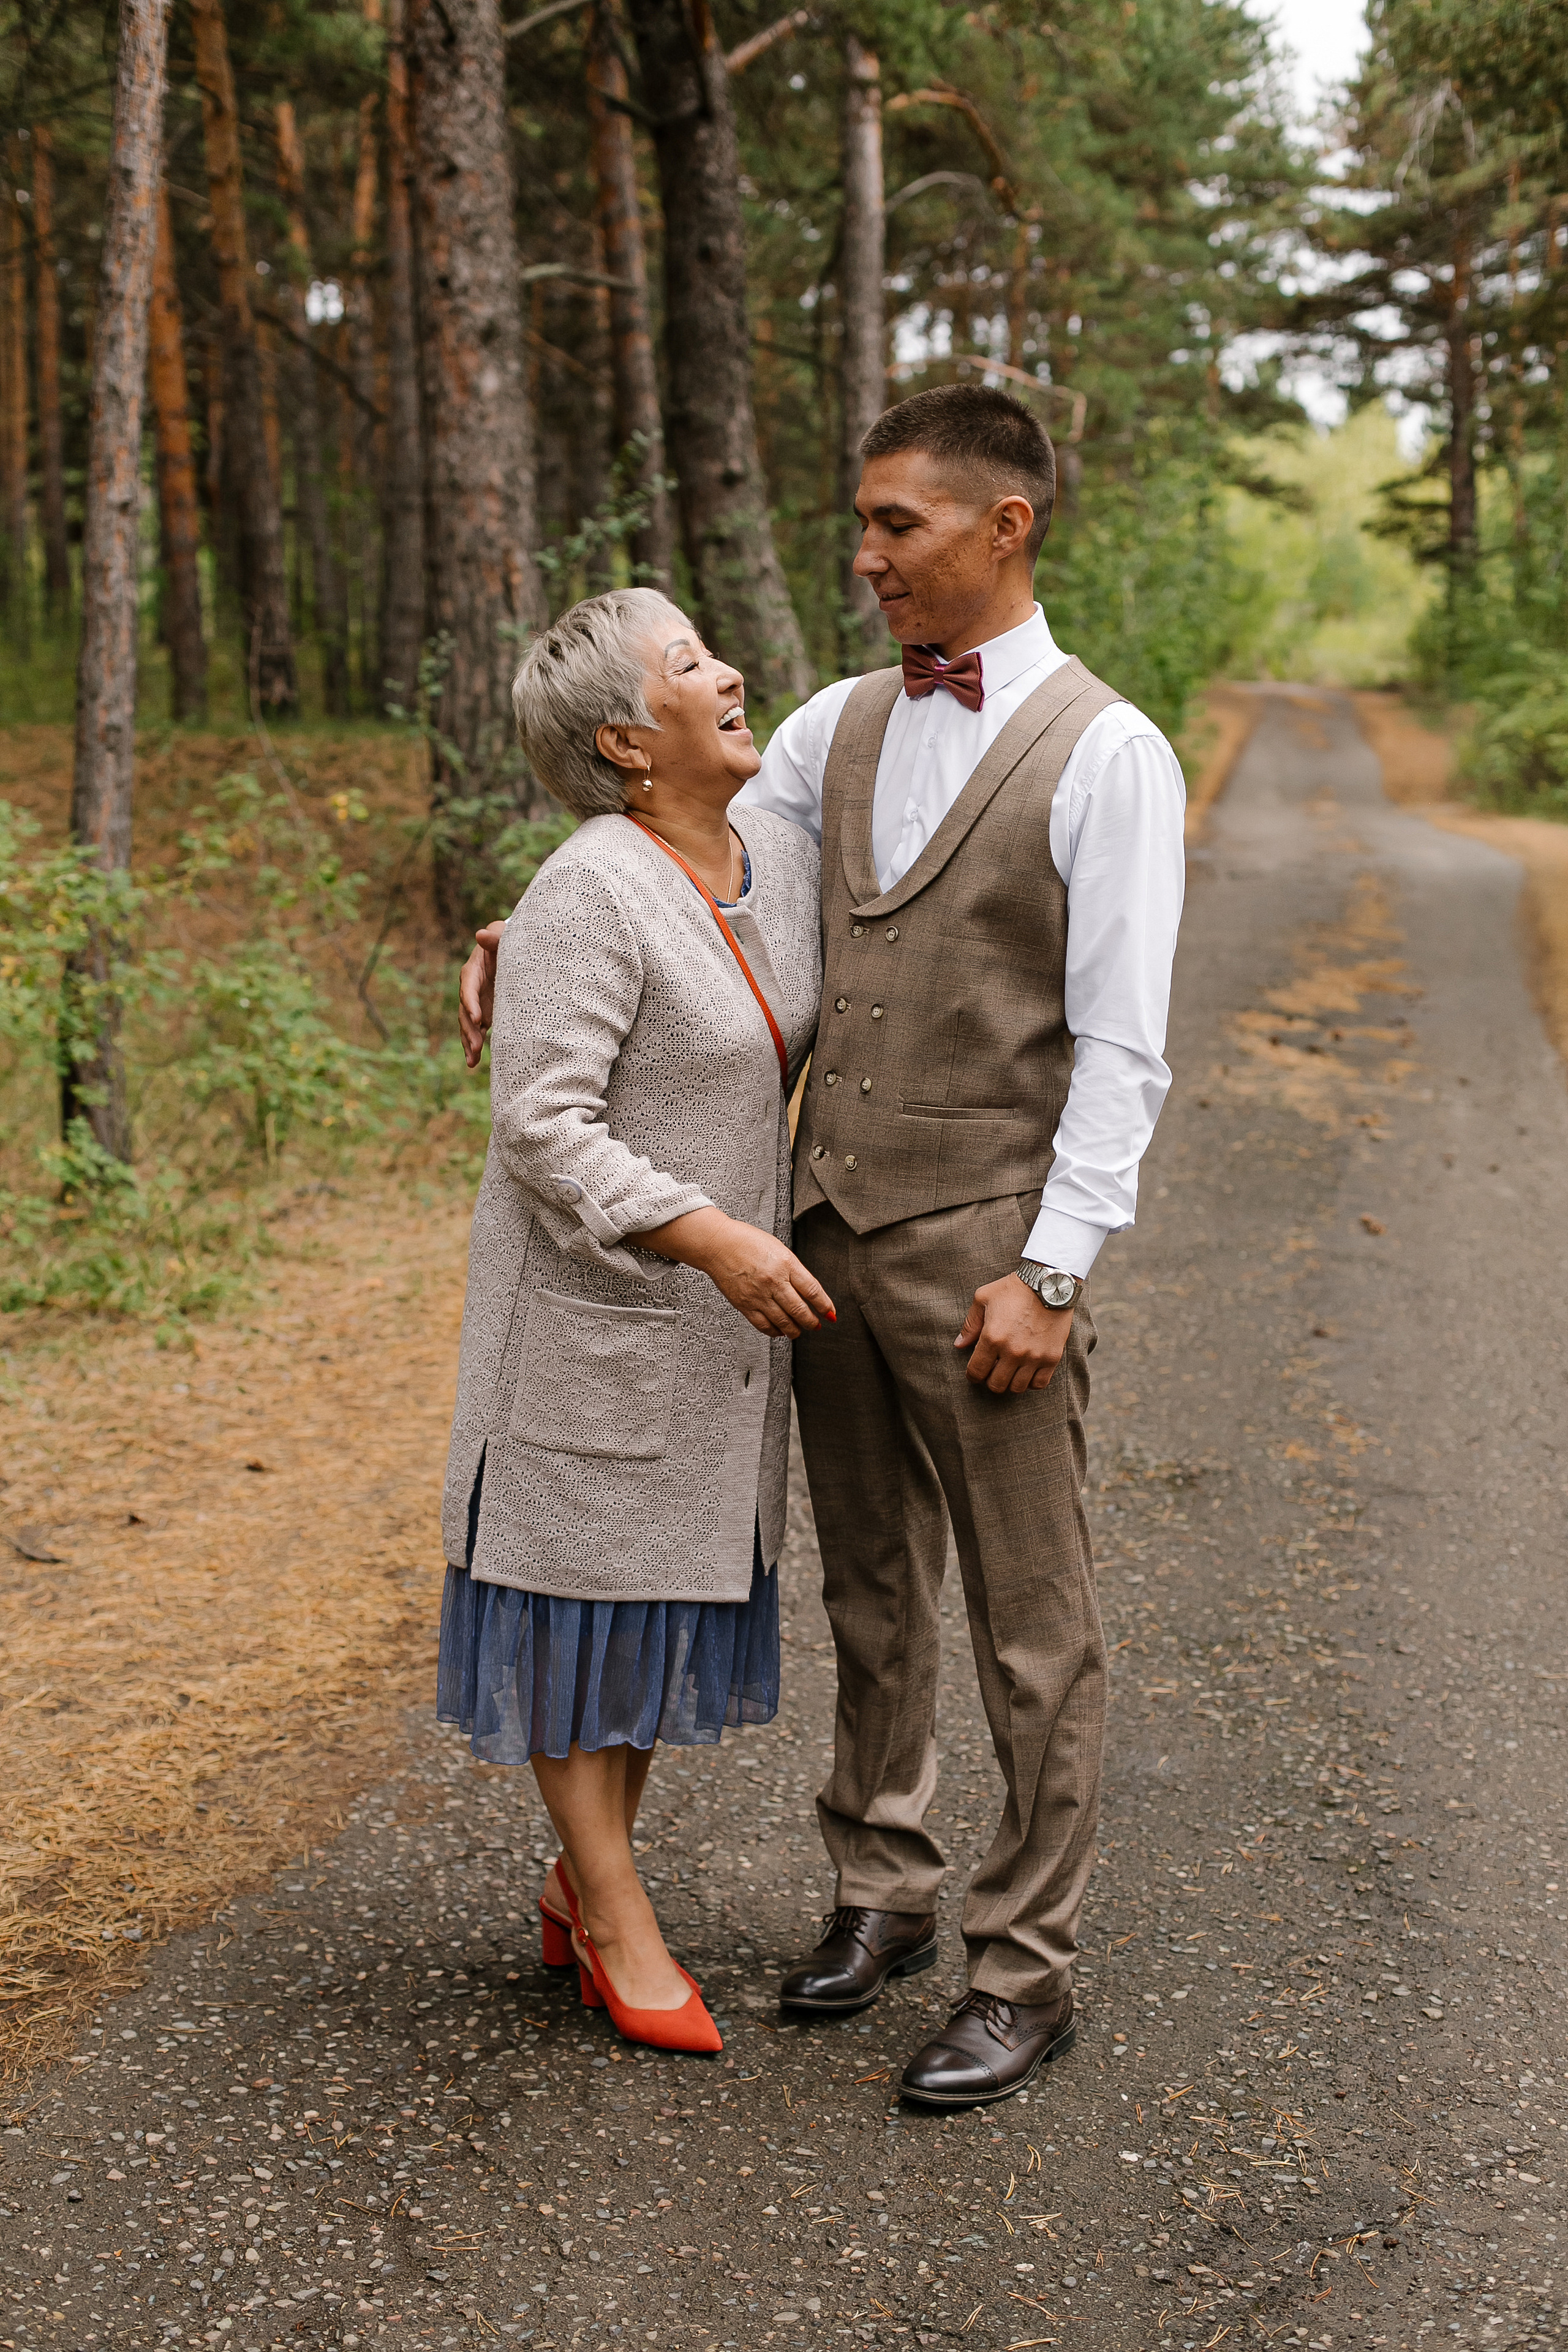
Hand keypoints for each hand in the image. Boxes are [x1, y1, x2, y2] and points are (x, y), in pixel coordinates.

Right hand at [458, 921, 505, 1068]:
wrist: (513, 952)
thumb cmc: (508, 942)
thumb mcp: (503, 937)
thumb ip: (494, 937)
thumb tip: (480, 934)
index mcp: (473, 970)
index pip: (468, 986)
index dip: (471, 1002)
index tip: (477, 1017)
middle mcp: (471, 988)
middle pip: (465, 1010)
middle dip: (469, 1029)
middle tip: (476, 1046)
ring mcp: (477, 1002)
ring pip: (468, 1025)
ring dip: (469, 1042)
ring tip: (472, 1061)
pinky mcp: (485, 1012)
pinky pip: (477, 1031)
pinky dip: (475, 1045)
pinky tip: (474, 1062)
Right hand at [636, 1206, 835, 1339]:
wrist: (718, 1245)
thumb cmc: (748, 1242)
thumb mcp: (779, 1250)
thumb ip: (794, 1270)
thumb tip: (808, 1292)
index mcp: (786, 1264)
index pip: (812, 1291)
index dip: (825, 1305)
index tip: (831, 1313)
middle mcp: (774, 1281)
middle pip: (800, 1310)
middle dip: (812, 1322)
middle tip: (817, 1325)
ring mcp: (758, 1295)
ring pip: (784, 1322)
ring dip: (795, 1330)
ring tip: (799, 1331)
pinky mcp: (745, 1305)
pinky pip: (764, 1325)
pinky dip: (775, 1331)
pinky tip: (780, 1330)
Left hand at [956, 1271, 1072, 1393]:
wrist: (1049, 1284)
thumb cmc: (1013, 1289)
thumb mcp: (983, 1299)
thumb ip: (970, 1324)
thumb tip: (959, 1345)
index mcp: (992, 1337)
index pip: (976, 1372)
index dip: (972, 1375)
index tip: (975, 1372)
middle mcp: (1012, 1351)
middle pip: (996, 1385)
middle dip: (990, 1380)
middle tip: (992, 1371)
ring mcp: (1034, 1356)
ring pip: (1017, 1388)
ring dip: (1010, 1382)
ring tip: (1010, 1371)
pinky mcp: (1052, 1357)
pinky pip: (1039, 1384)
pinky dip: (1031, 1382)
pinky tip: (1027, 1372)